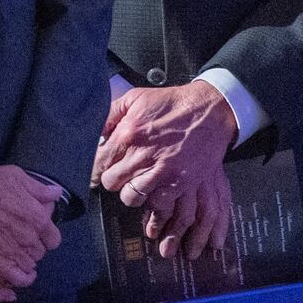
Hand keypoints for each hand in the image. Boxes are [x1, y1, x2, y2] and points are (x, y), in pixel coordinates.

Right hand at [0, 164, 61, 302]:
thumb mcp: (20, 177)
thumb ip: (41, 190)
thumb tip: (56, 194)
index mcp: (38, 219)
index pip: (54, 240)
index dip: (47, 237)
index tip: (39, 234)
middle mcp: (28, 239)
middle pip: (39, 254)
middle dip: (33, 248)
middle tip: (22, 241)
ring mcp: (11, 252)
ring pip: (27, 268)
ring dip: (24, 265)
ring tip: (17, 260)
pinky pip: (11, 279)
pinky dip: (15, 283)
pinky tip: (13, 285)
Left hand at [93, 81, 237, 256]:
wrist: (208, 111)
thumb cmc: (172, 104)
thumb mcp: (135, 98)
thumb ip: (110, 114)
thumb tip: (94, 132)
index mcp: (129, 133)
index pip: (98, 163)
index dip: (94, 169)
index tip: (97, 171)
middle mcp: (143, 155)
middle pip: (111, 182)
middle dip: (112, 179)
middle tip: (118, 175)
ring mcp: (162, 172)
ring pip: (130, 198)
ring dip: (130, 192)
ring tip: (135, 184)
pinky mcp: (179, 184)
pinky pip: (157, 205)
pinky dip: (153, 203)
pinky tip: (152, 195)